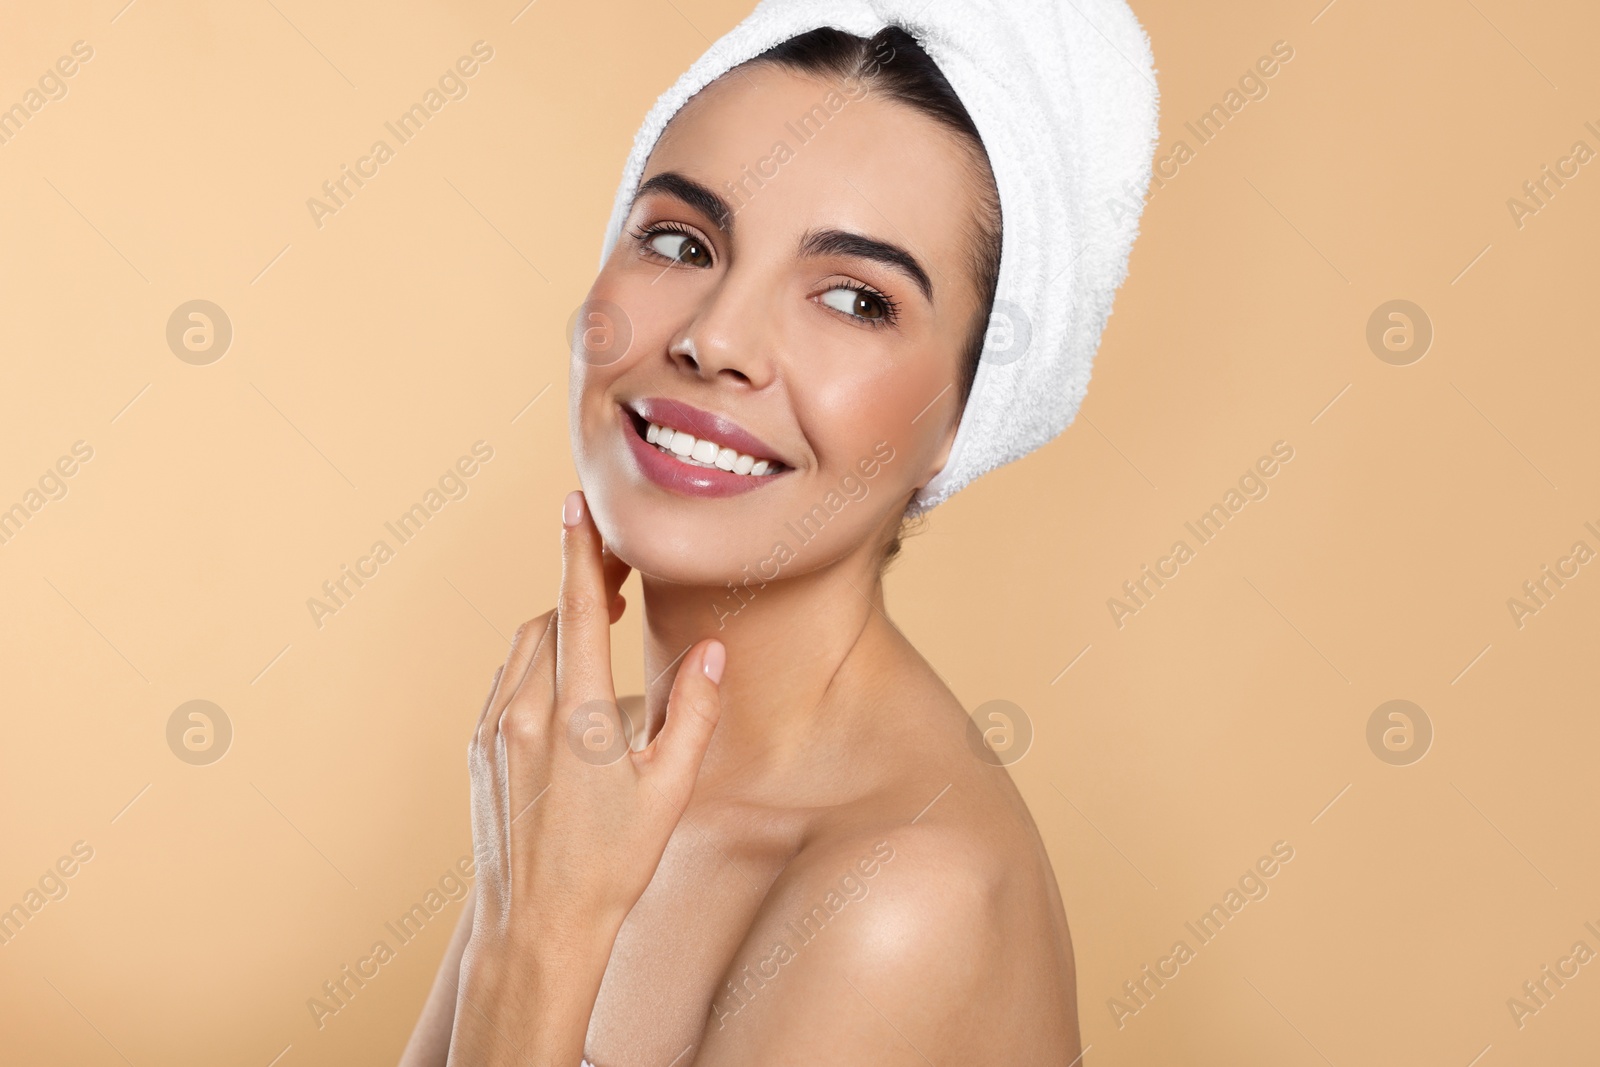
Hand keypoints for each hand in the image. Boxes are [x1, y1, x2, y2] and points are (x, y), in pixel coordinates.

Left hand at [448, 490, 724, 1063]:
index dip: (581, 552)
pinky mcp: (477, 751)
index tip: (578, 506)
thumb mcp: (670, 790)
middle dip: (583, 588)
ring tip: (600, 621)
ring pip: (524, 648)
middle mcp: (524, 714)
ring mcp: (492, 732)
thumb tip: (711, 649)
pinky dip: (535, 663)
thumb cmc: (612, 866)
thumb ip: (692, 711)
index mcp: (576, 717)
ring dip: (559, 626)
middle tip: (621, 577)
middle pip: (550, 619)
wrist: (537, 928)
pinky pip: (505, 682)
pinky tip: (566, 682)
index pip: (577, 609)